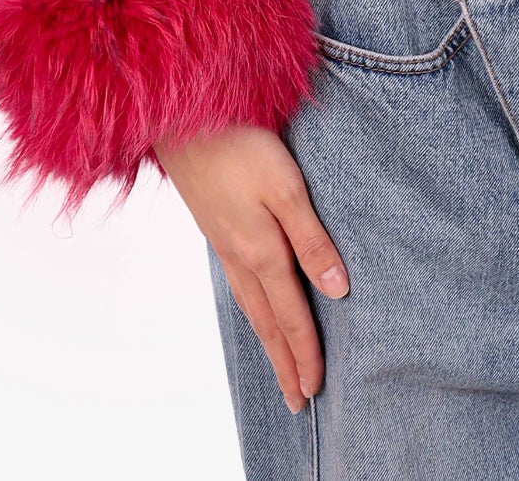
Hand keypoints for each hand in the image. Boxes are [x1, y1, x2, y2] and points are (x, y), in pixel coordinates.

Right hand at [153, 123, 348, 413]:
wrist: (180, 119)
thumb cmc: (239, 144)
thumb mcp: (286, 185)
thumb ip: (312, 237)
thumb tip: (338, 289)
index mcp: (261, 250)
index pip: (291, 314)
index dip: (306, 352)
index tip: (316, 388)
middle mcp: (239, 256)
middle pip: (268, 321)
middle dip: (285, 361)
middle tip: (299, 399)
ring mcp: (223, 243)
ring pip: (251, 306)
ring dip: (268, 340)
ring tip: (280, 366)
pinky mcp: (215, 227)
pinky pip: (238, 285)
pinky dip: (252, 310)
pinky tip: (254, 307)